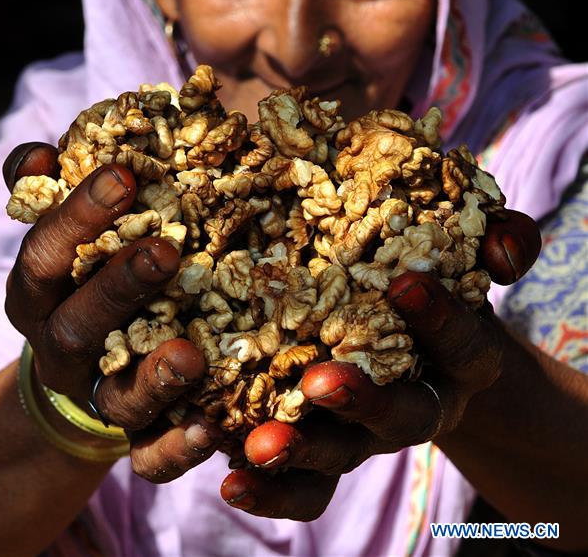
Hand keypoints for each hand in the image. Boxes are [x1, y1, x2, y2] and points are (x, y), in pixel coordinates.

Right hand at [3, 143, 220, 480]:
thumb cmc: (82, 276)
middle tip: (167, 249)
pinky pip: (152, 454)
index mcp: (42, 291)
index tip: (121, 175)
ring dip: (155, 376)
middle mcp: (63, 345)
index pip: (46, 251)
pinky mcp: (136, 436)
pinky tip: (209, 427)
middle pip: (80, 321)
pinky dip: (177, 446)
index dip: (76, 215)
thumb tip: (41, 153)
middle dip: (120, 285)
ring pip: (118, 396)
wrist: (82, 368)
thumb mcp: (63, 234)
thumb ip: (50, 190)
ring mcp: (99, 395)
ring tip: (190, 355)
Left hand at [220, 211, 540, 519]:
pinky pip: (304, 485)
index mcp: (463, 363)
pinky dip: (269, 490)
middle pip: (398, 419)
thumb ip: (499, 243)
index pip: (462, 346)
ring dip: (301, 454)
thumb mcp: (473, 259)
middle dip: (360, 401)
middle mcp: (419, 406)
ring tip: (258, 446)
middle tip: (318, 382)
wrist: (419, 343)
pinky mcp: (325, 449)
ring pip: (341, 458)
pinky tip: (230, 479)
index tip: (407, 284)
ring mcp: (368, 435)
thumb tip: (502, 244)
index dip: (440, 320)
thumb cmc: (441, 284)